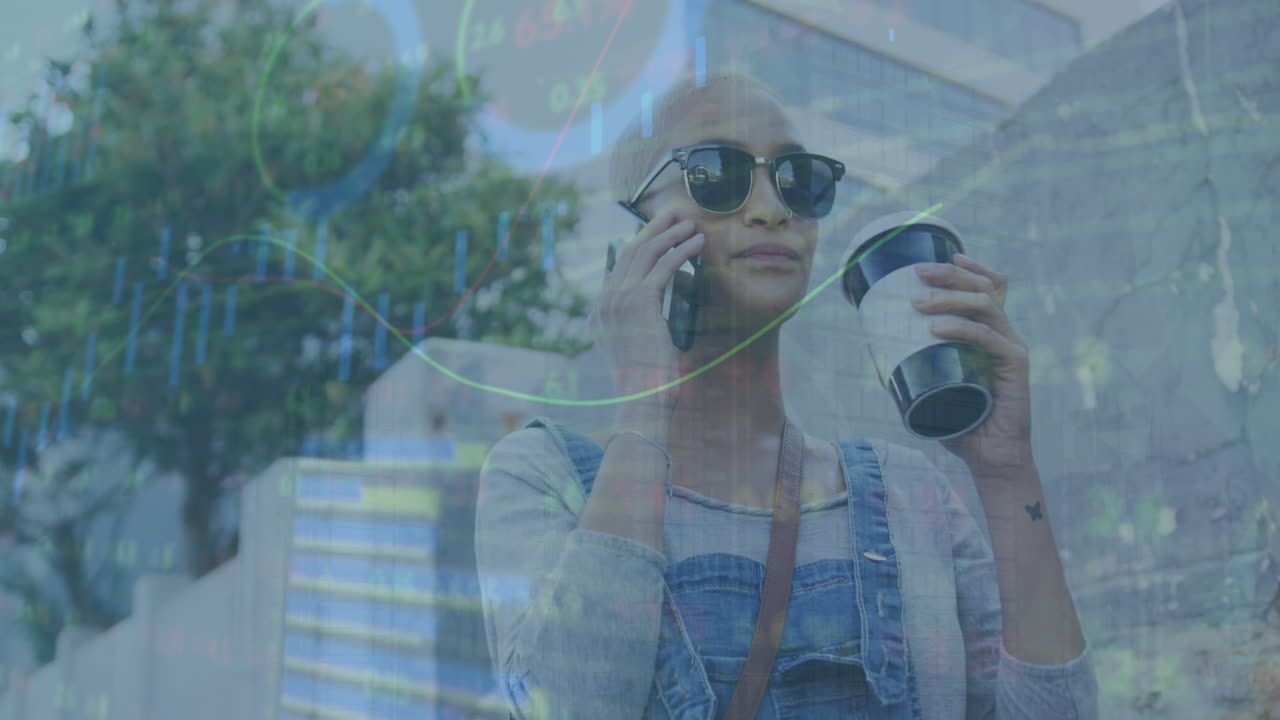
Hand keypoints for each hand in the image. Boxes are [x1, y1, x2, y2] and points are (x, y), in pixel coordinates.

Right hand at [590, 210, 703, 411]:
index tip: (662, 233)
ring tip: (691, 225)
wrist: (644, 400)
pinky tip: (698, 244)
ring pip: (645, 253)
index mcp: (599, 314)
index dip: (641, 245)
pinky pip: (663, 266)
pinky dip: (682, 251)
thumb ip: (640, 324)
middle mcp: (604, 303)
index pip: (618, 268)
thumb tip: (657, 307)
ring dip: (671, 235)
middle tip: (674, 215)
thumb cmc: (649, 383)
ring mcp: (617, 301)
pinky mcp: (639, 303)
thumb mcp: (639, 348)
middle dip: (654, 229)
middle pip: (629, 252)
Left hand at [911, 254, 1035, 483]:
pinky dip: (961, 328)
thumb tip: (872, 347)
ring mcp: (1012, 347)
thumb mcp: (927, 389)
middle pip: (984, 288)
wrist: (989, 457)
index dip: (969, 268)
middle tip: (918, 273)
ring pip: (985, 305)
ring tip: (918, 303)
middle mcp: (1004, 334)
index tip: (938, 258)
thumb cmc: (959, 423)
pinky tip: (935, 328)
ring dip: (949, 298)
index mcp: (990, 333)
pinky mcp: (1015, 365)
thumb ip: (905, 368)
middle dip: (950, 275)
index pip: (989, 287)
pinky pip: (988, 337)